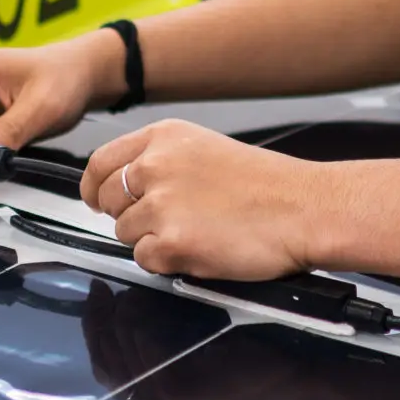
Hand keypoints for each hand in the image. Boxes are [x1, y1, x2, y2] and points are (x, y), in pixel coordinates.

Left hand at [80, 120, 322, 280]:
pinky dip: (166, 262)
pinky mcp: (171, 242)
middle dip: (127, 215)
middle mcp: (155, 165)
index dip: (95, 187)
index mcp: (163, 137)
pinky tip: (198, 249)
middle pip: (108, 200)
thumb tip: (124, 186)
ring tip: (195, 233)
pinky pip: (144, 260)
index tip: (97, 200)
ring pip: (124, 232)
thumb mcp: (205, 149)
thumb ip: (161, 162)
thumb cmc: (267, 185)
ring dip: (151, 240)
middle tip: (164, 222)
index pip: (100, 162)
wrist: (304, 208)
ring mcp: (161, 204)